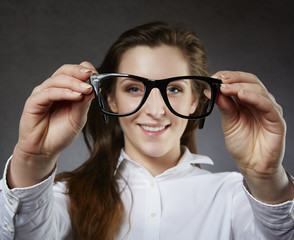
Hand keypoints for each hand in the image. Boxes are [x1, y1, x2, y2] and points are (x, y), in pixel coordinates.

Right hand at [9, 62, 96, 186]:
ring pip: (58, 80)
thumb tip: (94, 88)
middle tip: (92, 76)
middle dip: (79, 72)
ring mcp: (43, 94)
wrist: (45, 150)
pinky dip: (64, 92)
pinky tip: (75, 96)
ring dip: (74, 83)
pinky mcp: (34, 102)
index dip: (85, 71)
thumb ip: (84, 103)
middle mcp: (53, 89)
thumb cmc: (61, 134)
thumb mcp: (78, 118)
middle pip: (65, 71)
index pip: (74, 72)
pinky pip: (49, 93)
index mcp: (65, 90)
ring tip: (87, 89)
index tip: (97, 75)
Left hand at [214, 71, 291, 202]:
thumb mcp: (228, 123)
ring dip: (240, 86)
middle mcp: (259, 103)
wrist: (252, 166)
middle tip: (219, 80)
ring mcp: (269, 110)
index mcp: (247, 102)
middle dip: (233, 79)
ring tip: (225, 87)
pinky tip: (242, 95)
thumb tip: (212, 91)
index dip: (228, 77)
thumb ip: (224, 107)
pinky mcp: (276, 120)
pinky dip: (254, 97)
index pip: (240, 82)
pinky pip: (267, 105)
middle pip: (250, 82)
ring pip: (258, 90)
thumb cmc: (242, 145)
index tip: (214, 77)